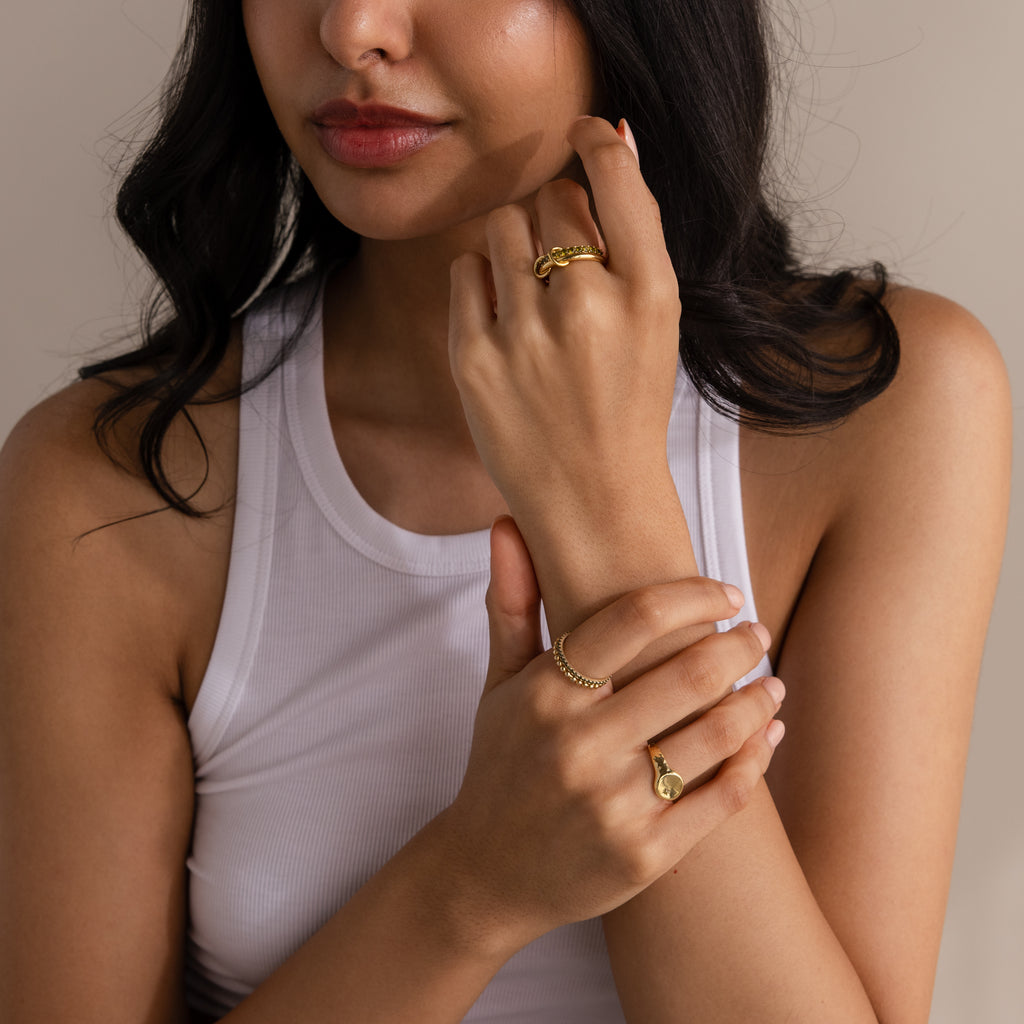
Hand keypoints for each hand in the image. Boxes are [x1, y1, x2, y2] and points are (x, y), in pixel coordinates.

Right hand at [433, 518, 783, 952]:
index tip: (725, 591)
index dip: (693, 594)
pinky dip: (754, 760)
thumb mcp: (497, 685)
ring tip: (772, 682)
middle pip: (689, 673)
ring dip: (758, 700)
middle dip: (740, 644)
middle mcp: (578, 746)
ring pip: (715, 735)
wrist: (486, 874)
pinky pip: (721, 798)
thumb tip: (506, 523)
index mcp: (545, 695)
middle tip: (757, 632)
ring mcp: (613, 804)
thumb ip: (512, 604)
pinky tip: (766, 736)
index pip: (634, 618)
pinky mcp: (645, 854)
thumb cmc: (501, 765)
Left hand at [448, 117, 681, 523]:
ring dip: (516, 245)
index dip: (594, 141)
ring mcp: (526, 334)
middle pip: (552, 197)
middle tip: (563, 265)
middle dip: (556, 216)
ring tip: (531, 297)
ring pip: (503, 225)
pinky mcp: (473, 357)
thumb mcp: (657, 321)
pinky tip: (503, 322)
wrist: (593, 497)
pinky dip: (482, 283)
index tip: (582, 133)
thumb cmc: (627, 402)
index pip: (615, 175)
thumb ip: (635, 234)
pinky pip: (465, 268)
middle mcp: (588, 307)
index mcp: (650, 294)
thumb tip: (613, 134)